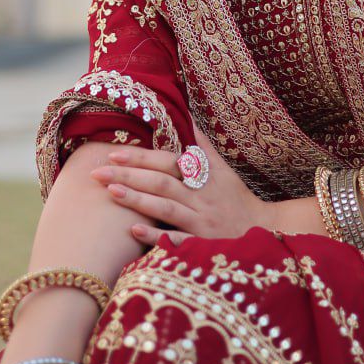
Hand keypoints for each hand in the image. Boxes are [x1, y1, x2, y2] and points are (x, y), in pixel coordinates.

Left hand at [90, 125, 275, 246]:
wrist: (265, 231)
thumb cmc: (237, 199)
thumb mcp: (223, 170)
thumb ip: (203, 147)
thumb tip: (190, 118)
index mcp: (202, 176)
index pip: (167, 162)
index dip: (141, 157)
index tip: (113, 153)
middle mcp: (200, 196)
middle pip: (161, 182)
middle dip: (129, 175)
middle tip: (97, 172)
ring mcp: (202, 221)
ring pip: (166, 207)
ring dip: (138, 200)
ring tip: (111, 192)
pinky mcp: (204, 244)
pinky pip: (178, 239)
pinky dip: (156, 235)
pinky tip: (133, 230)